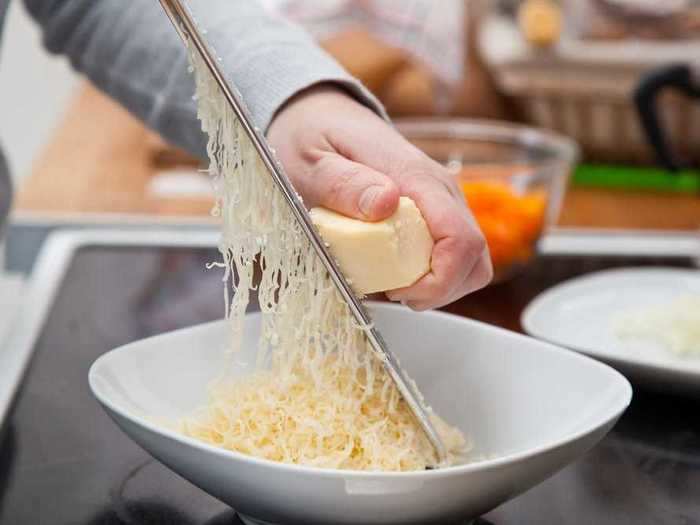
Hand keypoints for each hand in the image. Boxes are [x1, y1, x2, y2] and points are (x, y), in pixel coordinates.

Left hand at [267, 85, 491, 309]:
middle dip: (441, 290)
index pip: (461, 239)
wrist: (320, 116)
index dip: (440, 281)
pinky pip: (453, 253)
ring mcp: (440, 200)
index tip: (399, 292)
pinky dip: (433, 276)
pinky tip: (395, 272)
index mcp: (415, 177)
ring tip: (394, 285)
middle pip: (475, 256)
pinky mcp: (434, 211)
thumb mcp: (312, 161)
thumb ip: (344, 182)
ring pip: (471, 259)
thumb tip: (386, 202)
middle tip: (393, 293)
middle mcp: (439, 189)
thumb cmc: (312, 138)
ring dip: (440, 286)